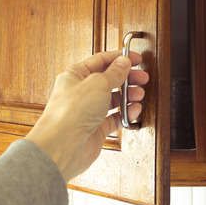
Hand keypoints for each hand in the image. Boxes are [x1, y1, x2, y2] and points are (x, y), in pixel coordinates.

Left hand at [24, 50, 148, 181]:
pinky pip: (114, 118)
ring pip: (112, 99)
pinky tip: (134, 110)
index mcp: (75, 76)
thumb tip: (123, 63)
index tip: (136, 58)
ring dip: (128, 96)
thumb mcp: (98, 83)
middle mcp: (80, 93)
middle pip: (108, 80)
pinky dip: (126, 114)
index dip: (119, 58)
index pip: (100, 61)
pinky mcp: (95, 129)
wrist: (62, 146)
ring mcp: (88, 112)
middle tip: (142, 78)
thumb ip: (114, 73)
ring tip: (139, 94)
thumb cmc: (70, 112)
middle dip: (127, 78)